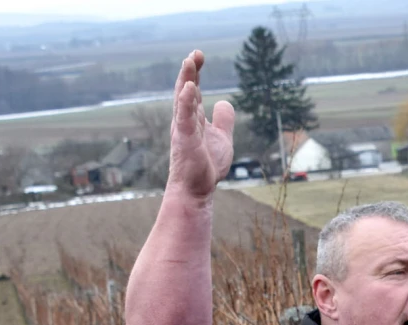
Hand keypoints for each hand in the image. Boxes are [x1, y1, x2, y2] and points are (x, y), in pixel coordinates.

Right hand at [167, 50, 234, 199]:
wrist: (197, 189)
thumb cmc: (206, 165)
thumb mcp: (222, 138)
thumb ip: (223, 121)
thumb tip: (224, 101)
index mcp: (193, 118)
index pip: (193, 91)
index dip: (195, 73)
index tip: (199, 55)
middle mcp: (186, 120)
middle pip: (186, 90)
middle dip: (190, 71)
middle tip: (196, 53)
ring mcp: (184, 129)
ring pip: (183, 100)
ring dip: (186, 80)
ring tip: (189, 61)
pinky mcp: (185, 140)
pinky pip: (184, 118)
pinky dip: (185, 102)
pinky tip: (188, 88)